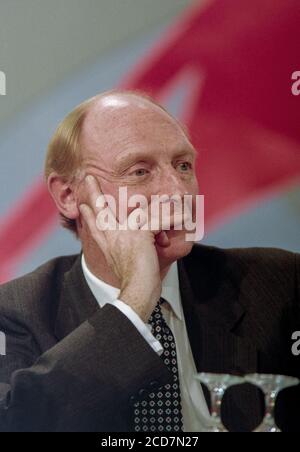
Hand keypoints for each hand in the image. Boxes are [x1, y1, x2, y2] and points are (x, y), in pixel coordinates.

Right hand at [79, 175, 185, 321]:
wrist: (136, 293)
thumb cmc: (135, 285)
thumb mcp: (126, 266)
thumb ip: (126, 252)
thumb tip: (132, 247)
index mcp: (108, 245)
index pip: (95, 226)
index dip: (88, 215)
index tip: (83, 206)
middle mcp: (112, 238)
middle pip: (100, 211)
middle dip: (93, 193)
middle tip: (88, 177)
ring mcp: (124, 234)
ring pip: (138, 211)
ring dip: (158, 207)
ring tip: (166, 199)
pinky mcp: (139, 235)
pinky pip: (158, 220)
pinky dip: (172, 218)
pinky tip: (183, 216)